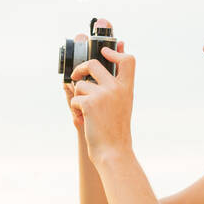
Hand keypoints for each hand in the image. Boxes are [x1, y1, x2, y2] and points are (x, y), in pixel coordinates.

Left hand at [63, 21, 131, 155]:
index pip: (128, 60)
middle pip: (94, 63)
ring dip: (79, 97)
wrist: (113, 151)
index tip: (105, 51)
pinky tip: (84, 120)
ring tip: (87, 113)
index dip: (114, 52)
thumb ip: (117, 85)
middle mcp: (116, 88)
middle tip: (77, 76)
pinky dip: (76, 109)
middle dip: (81, 68)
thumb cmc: (115, 130)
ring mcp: (103, 94)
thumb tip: (107, 71)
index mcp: (127, 88)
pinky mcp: (90, 103)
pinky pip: (75, 97)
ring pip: (81, 84)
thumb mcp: (122, 104)